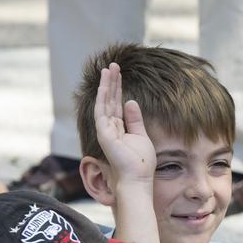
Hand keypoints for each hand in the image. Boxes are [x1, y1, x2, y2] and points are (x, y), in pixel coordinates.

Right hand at [94, 63, 154, 186]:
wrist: (137, 177)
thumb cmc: (140, 161)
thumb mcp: (140, 135)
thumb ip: (134, 119)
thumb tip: (130, 102)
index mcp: (118, 128)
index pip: (116, 104)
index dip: (117, 88)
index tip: (119, 73)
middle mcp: (109, 127)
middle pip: (109, 100)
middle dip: (111, 82)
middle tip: (113, 65)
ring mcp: (105, 130)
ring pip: (104, 102)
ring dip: (106, 85)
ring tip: (109, 68)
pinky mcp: (104, 133)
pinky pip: (102, 110)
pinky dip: (103, 96)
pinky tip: (107, 84)